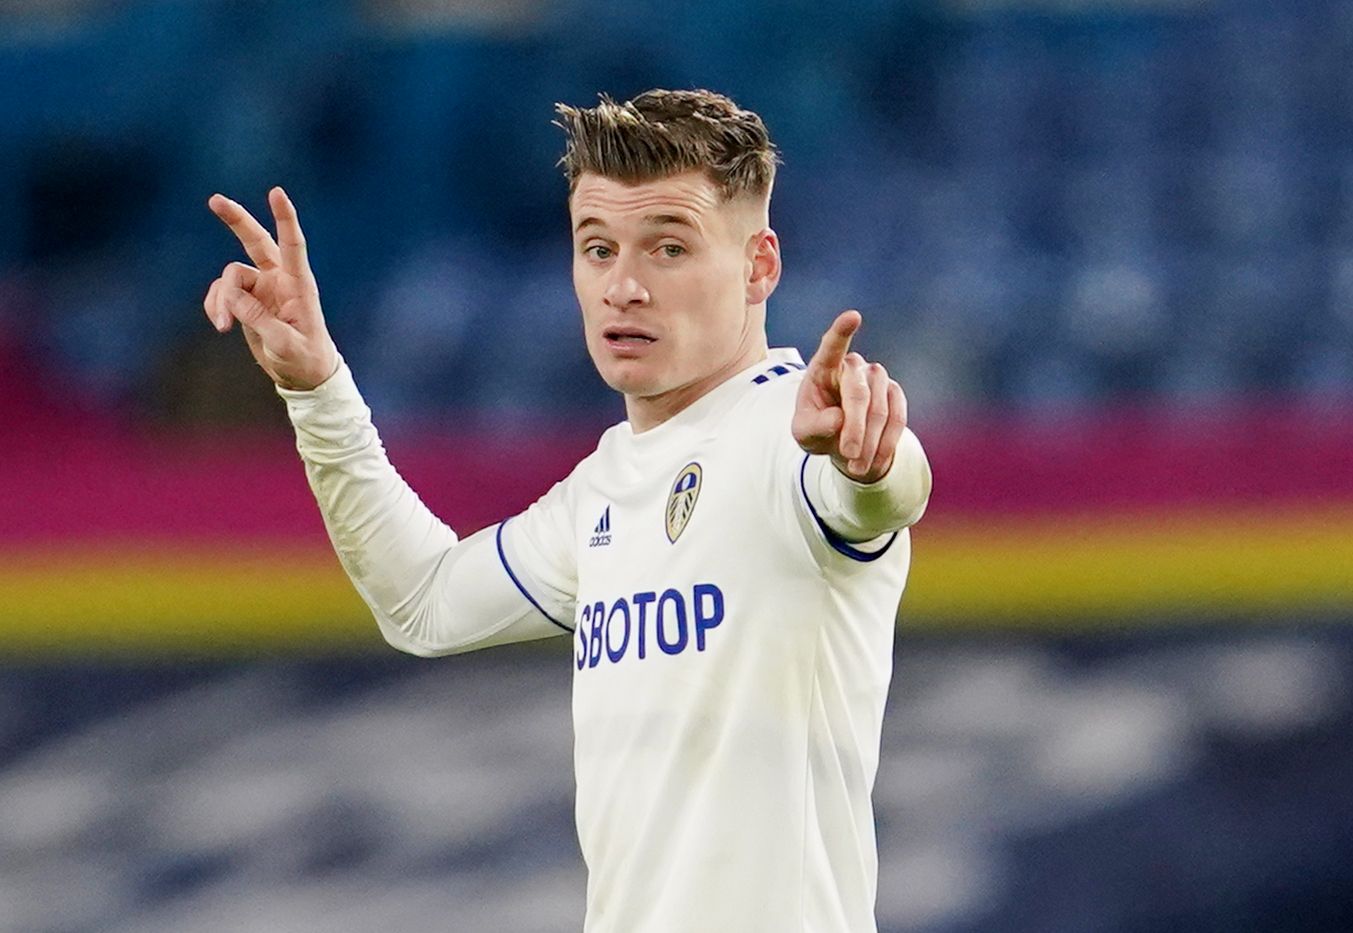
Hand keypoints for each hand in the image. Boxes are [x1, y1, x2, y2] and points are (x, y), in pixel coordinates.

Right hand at [204, 187, 338, 389]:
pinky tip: (219, 324)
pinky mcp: (247, 301)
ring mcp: (262, 288)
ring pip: (230, 278)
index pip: (293, 245)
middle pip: (256, 242)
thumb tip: (232, 297)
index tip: (276, 193)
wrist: (303, 376)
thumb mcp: (284, 345)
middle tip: (215, 200)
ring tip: (222, 326)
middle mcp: (280, 280)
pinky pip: (222, 294)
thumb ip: (259, 320)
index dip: (285, 218)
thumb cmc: (305, 360)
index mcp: (299, 285)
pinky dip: (215, 306)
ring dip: (220, 300)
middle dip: (236, 220)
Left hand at [792, 310, 906, 483]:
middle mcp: (853, 366)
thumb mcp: (804, 434)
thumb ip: (814, 426)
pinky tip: (873, 461)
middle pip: (858, 394)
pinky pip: (897, 419)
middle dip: (855, 429)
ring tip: (855, 465)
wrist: (846, 444)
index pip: (831, 346)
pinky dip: (886, 444)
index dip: (842, 331)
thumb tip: (839, 419)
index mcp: (823, 368)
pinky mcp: (895, 394)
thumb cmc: (818, 431)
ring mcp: (877, 377)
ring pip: (880, 410)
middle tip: (849, 455)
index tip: (853, 316)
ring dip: (869, 442)